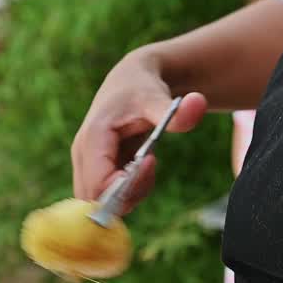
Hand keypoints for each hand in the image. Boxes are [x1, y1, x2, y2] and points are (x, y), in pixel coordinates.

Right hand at [71, 49, 207, 210]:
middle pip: (95, 198)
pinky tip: (143, 169)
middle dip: (127, 195)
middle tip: (151, 169)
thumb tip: (199, 104)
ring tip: (149, 166)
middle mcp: (82, 154)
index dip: (126, 185)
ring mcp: (86, 164)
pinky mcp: (95, 169)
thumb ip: (177, 112)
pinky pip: (106, 196)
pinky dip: (128, 192)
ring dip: (129, 195)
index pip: (98, 184)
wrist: (131, 81)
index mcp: (92, 137)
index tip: (151, 161)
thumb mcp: (158, 98)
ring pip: (100, 201)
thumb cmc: (142, 89)